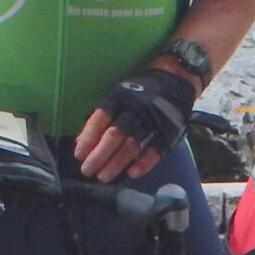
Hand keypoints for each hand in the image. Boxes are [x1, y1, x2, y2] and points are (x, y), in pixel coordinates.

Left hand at [74, 67, 194, 183]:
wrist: (175, 78)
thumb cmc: (139, 92)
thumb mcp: (118, 96)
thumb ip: (100, 119)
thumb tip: (81, 143)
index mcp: (119, 97)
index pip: (100, 119)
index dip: (88, 138)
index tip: (79, 155)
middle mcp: (136, 108)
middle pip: (115, 134)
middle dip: (99, 155)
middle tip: (88, 171)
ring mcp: (154, 120)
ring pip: (132, 144)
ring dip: (116, 163)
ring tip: (104, 177)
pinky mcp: (169, 131)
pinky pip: (156, 149)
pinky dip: (144, 162)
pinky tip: (132, 173)